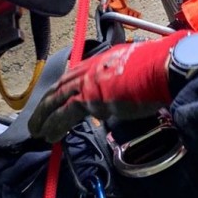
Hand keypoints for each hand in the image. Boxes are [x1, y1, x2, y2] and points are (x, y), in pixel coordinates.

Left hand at [27, 32, 187, 142]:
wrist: (160, 69)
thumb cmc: (156, 70)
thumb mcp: (133, 70)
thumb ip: (121, 81)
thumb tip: (122, 91)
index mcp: (98, 62)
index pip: (73, 76)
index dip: (61, 90)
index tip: (54, 100)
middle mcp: (88, 70)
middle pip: (59, 88)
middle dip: (45, 104)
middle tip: (37, 118)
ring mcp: (86, 83)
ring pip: (55, 101)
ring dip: (44, 117)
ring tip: (37, 131)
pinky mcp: (87, 99)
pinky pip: (63, 115)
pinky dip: (54, 126)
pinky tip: (48, 136)